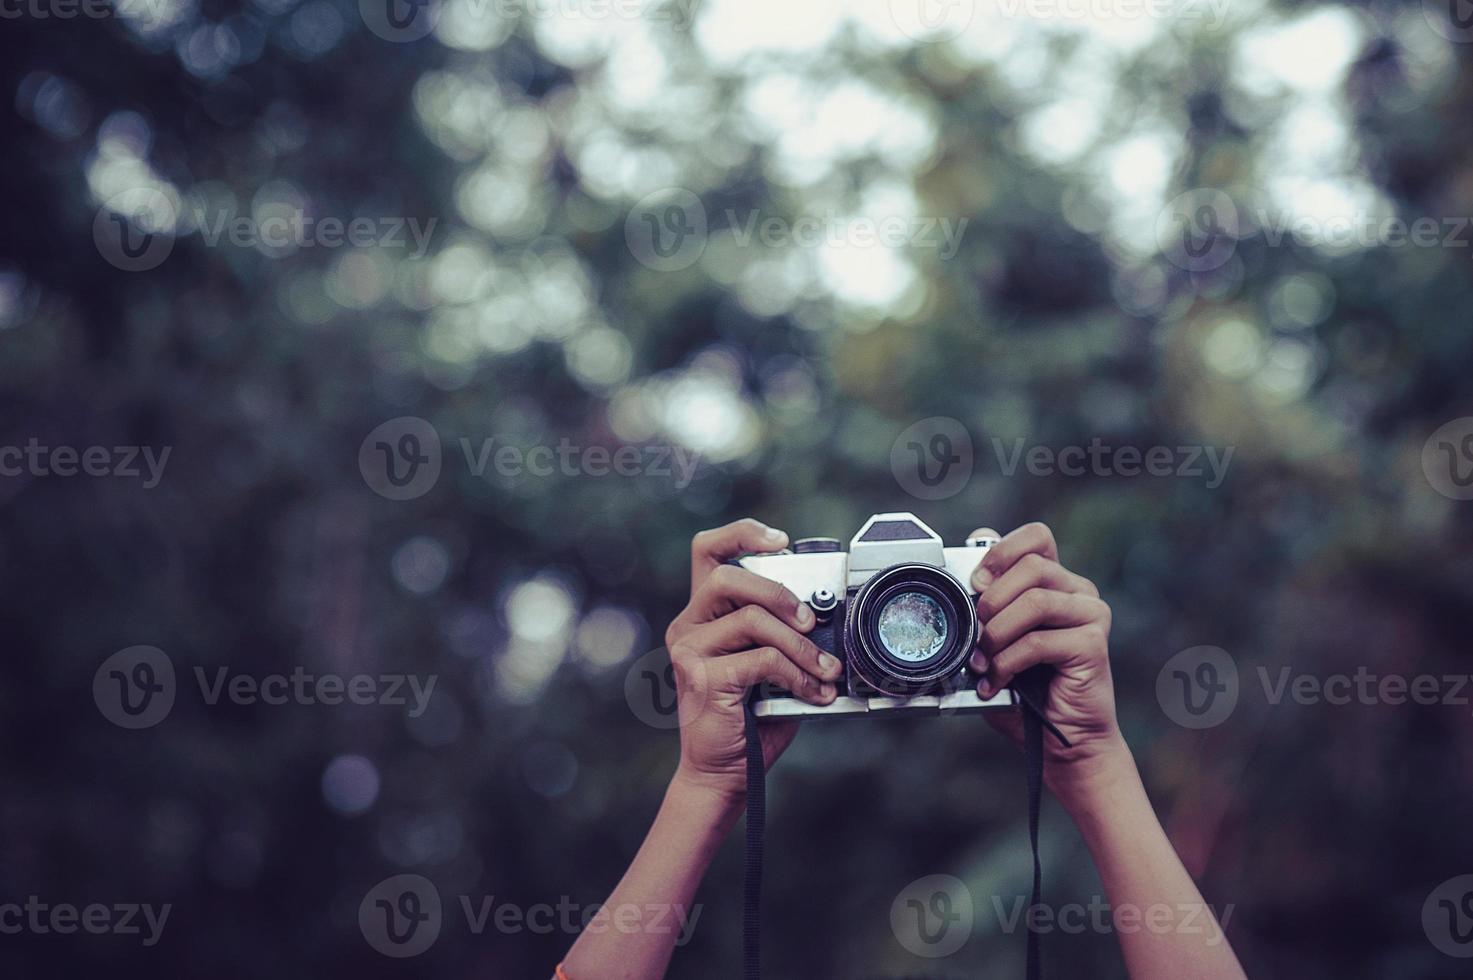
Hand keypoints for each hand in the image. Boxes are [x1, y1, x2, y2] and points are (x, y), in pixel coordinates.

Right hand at [663, 519, 842, 804]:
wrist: (724, 775)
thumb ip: (782, 632)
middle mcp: (688, 626)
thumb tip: (826, 614)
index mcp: (702, 614)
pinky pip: (760, 660)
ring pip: (750, 619)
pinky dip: (797, 675)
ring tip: (826, 669)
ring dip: (799, 645)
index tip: (781, 541)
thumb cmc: (751, 718)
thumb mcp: (770, 663)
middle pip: (729, 577)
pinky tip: (815, 692)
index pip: (709, 551)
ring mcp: (688, 651)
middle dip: (780, 592)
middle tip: (811, 620)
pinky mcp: (700, 677)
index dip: (743, 534)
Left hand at [967, 522, 1128, 795]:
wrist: (1061, 742)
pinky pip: (1038, 641)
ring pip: (1035, 600)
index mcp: (1056, 583)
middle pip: (1032, 565)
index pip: (1036, 537)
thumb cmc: (1026, 693)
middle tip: (976, 632)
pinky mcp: (1094, 645)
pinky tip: (997, 682)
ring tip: (983, 661)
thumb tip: (966, 580)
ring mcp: (1091, 616)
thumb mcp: (994, 644)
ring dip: (997, 634)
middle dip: (992, 599)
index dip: (1001, 552)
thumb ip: (985, 610)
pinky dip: (1007, 663)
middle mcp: (1078, 593)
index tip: (975, 583)